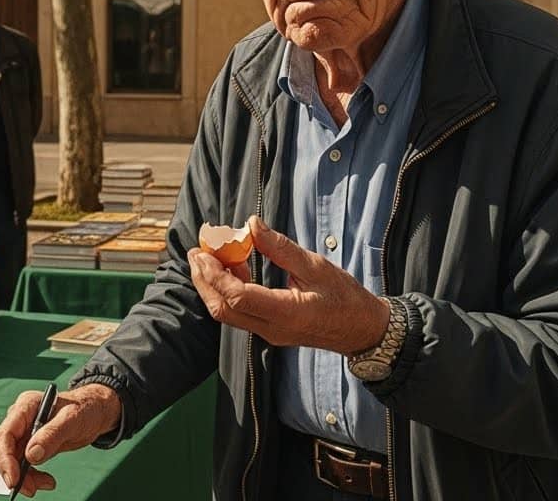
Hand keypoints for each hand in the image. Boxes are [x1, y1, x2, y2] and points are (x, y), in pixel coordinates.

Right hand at [0, 383, 121, 496]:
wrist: (94, 413)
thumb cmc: (85, 409)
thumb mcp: (72, 419)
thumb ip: (52, 434)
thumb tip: (31, 454)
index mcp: (26, 406)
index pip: (5, 433)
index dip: (5, 458)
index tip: (14, 478)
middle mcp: (21, 418)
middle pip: (4, 449)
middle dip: (14, 471)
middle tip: (29, 488)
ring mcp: (25, 432)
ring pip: (12, 459)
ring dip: (24, 477)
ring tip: (44, 484)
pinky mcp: (30, 444)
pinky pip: (23, 464)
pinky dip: (32, 476)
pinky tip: (46, 481)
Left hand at [187, 215, 388, 354]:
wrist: (362, 330)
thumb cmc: (344, 297)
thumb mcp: (315, 266)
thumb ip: (280, 247)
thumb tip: (251, 224)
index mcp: (286, 313)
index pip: (238, 297)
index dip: (216, 275)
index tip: (205, 252)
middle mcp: (272, 329)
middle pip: (223, 310)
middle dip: (204, 281)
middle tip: (196, 253)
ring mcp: (269, 333)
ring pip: (228, 314)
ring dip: (213, 286)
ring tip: (207, 257)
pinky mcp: (270, 330)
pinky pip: (240, 313)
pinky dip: (229, 291)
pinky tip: (233, 268)